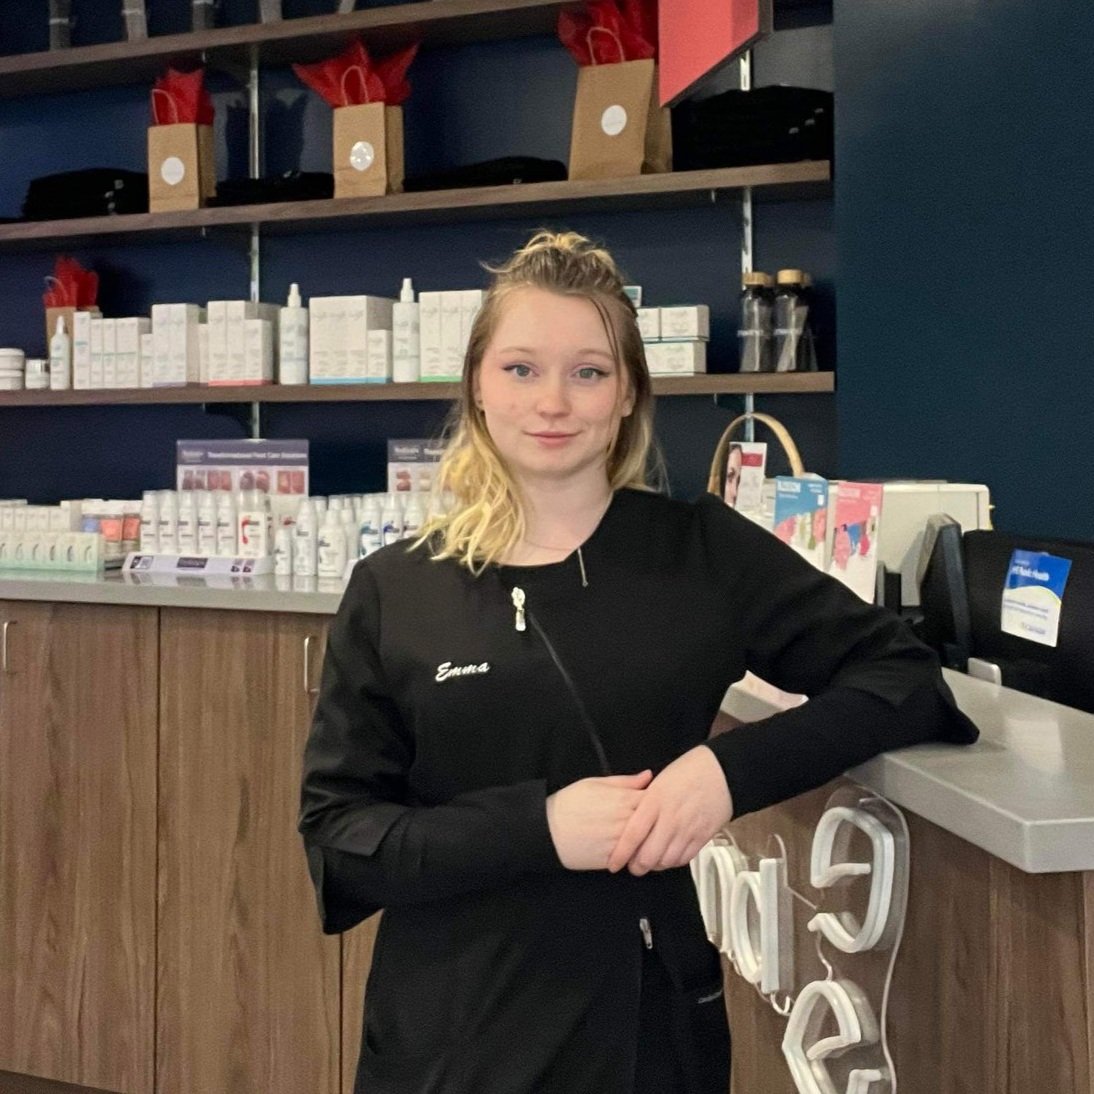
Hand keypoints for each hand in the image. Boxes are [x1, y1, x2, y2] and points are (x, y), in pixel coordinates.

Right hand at [546, 771, 652, 869]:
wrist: (548, 831)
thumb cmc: (570, 802)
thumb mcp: (595, 783)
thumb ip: (625, 781)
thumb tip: (649, 776)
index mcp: (623, 800)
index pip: (655, 800)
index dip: (658, 801)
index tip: (657, 801)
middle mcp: (625, 822)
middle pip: (655, 823)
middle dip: (657, 821)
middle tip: (656, 820)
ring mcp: (621, 844)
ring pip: (647, 843)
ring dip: (648, 839)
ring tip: (644, 836)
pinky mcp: (614, 861)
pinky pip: (633, 859)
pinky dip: (636, 854)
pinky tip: (632, 850)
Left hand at [607, 746, 732, 875]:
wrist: (722, 770)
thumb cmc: (687, 771)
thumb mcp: (658, 781)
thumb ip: (642, 801)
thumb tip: (627, 821)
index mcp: (654, 801)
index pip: (633, 835)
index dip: (621, 854)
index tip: (613, 864)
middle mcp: (670, 818)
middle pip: (648, 856)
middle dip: (637, 867)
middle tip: (632, 866)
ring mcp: (688, 829)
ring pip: (666, 861)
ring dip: (655, 865)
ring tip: (650, 861)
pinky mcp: (703, 837)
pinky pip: (684, 859)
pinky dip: (673, 862)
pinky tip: (668, 856)